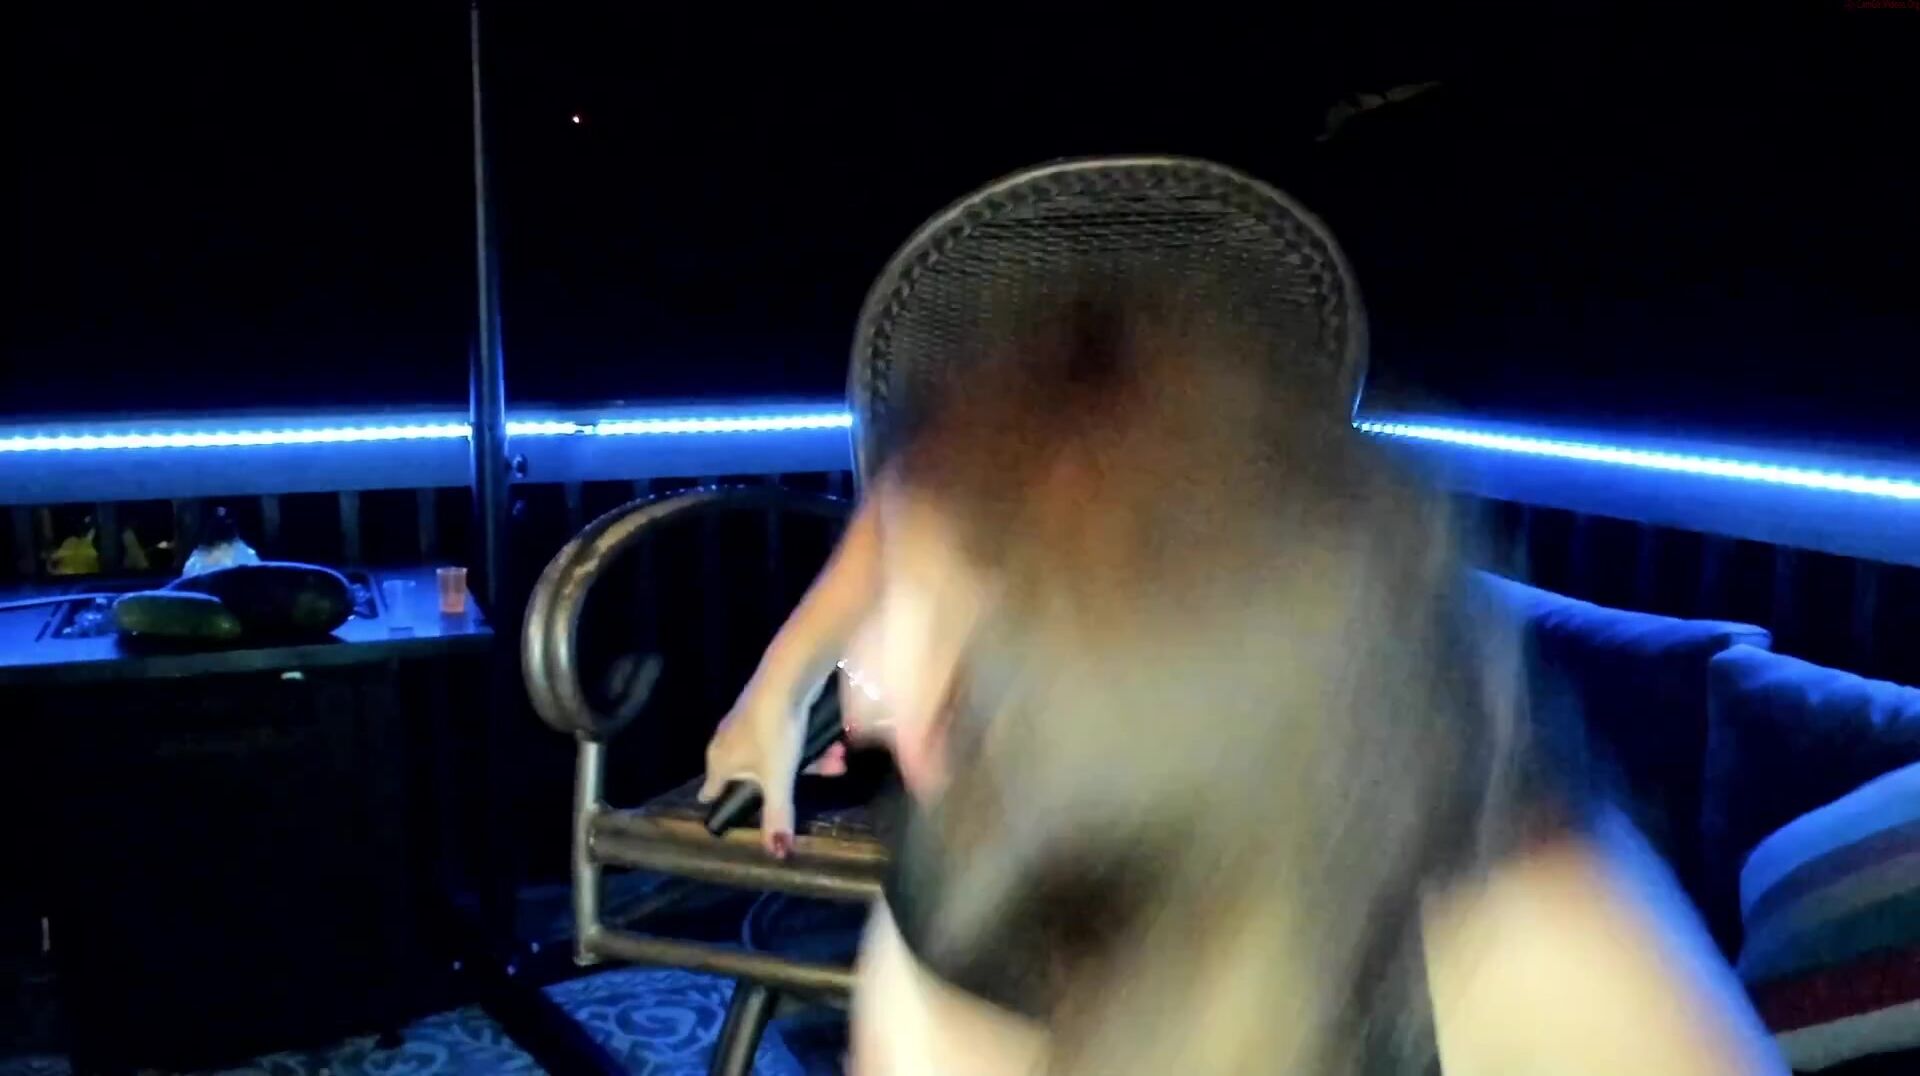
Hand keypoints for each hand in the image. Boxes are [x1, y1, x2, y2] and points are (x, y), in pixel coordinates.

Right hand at [696, 683, 845, 856]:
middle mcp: (727, 740)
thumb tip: (777, 854)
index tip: (731, 813)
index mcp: (719, 761)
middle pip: (757, 775)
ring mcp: (746, 721)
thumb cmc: (775, 730)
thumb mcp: (779, 778)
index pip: (711, 791)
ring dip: (811, 761)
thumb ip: (778, 815)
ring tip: (838, 760)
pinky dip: (809, 742)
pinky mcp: (768, 706)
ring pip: (779, 754)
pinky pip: (787, 735)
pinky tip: (835, 745)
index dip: (723, 804)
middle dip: (793, 781)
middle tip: (824, 774)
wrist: (788, 675)